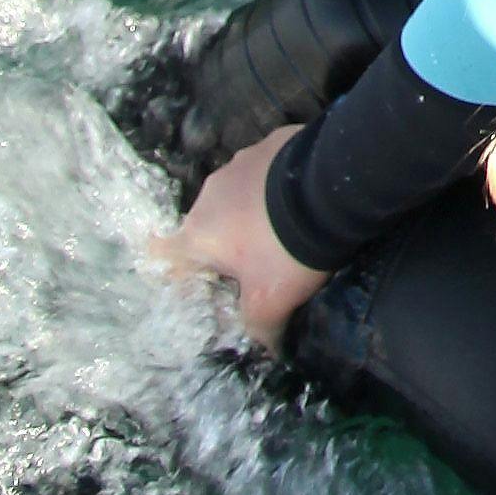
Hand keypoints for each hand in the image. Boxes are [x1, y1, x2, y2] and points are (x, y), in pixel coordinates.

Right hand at [153, 134, 318, 346]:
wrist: (333, 190)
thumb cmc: (287, 251)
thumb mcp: (271, 303)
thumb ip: (258, 330)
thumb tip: (266, 351)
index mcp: (199, 233)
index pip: (163, 252)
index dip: (175, 269)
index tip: (194, 279)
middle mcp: (210, 193)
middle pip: (206, 226)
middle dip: (226, 244)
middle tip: (256, 264)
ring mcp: (240, 161)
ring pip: (236, 195)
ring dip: (253, 212)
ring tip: (286, 229)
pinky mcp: (271, 143)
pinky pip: (266, 170)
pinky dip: (276, 186)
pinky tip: (302, 200)